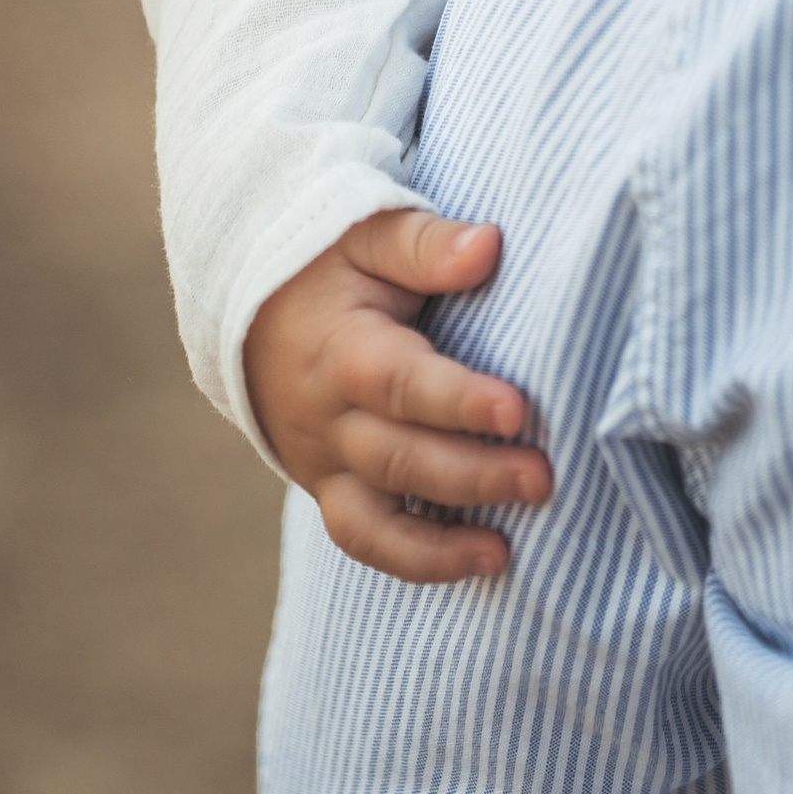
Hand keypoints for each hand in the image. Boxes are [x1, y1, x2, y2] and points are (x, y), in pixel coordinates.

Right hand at [244, 208, 551, 582]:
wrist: (250, 308)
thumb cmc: (327, 264)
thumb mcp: (369, 233)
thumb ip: (426, 245)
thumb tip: (488, 246)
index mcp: (343, 349)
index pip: (403, 383)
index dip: (459, 402)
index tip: (518, 411)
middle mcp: (328, 417)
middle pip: (398, 459)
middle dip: (472, 475)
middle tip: (542, 479)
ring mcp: (322, 462)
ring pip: (374, 518)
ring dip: (441, 543)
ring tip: (504, 552)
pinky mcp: (327, 488)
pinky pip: (364, 538)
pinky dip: (416, 560)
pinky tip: (476, 560)